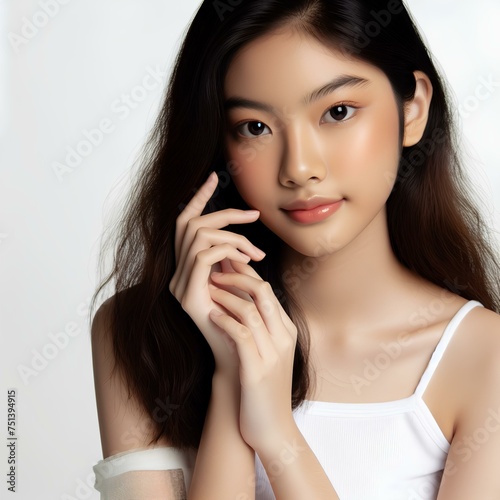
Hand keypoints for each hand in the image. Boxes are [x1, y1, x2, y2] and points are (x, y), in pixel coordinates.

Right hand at [168, 172, 265, 376]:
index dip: (198, 198)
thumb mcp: (238, 282)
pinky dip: (228, 253)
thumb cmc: (243, 320)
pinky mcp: (187, 296)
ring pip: (200, 237)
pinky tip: (247, 264)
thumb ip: (232, 261)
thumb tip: (241, 242)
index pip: (184, 223)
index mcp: (185, 269)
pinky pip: (205, 257)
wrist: (239, 358)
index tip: (214, 177)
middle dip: (225, 215)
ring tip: (256, 254)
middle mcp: (176, 274)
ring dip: (233, 238)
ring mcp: (179, 285)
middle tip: (254, 216)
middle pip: (191, 224)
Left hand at [207, 261, 297, 451]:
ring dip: (226, 295)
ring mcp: (272, 354)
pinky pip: (242, 336)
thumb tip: (235, 295)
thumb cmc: (262, 386)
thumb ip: (255, 324)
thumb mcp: (264, 350)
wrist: (271, 428)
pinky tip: (211, 315)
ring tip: (207, 289)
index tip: (222, 265)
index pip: (267, 290)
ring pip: (252, 310)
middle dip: (236, 275)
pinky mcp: (258, 371)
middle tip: (213, 270)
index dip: (243, 273)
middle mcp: (283, 338)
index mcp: (286, 330)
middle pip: (263, 292)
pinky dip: (225, 321)